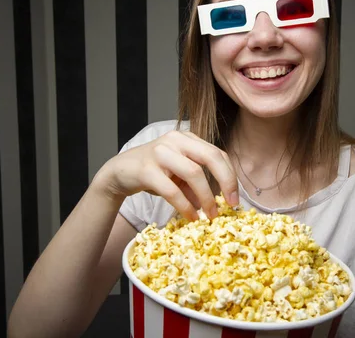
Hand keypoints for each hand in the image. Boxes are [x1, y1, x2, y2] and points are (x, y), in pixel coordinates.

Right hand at [93, 130, 238, 219]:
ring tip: (209, 215)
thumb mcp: (179, 177)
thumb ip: (197, 186)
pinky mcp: (146, 168)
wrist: (119, 173)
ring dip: (206, 197)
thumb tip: (218, 204)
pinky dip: (185, 206)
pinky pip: (172, 190)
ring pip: (194, 173)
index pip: (217, 154)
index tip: (235, 198)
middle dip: (226, 181)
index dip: (230, 176)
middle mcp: (175, 140)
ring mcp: (160, 152)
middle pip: (211, 157)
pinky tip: (191, 216)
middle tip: (231, 204)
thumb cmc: (153, 173)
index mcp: (187, 139)